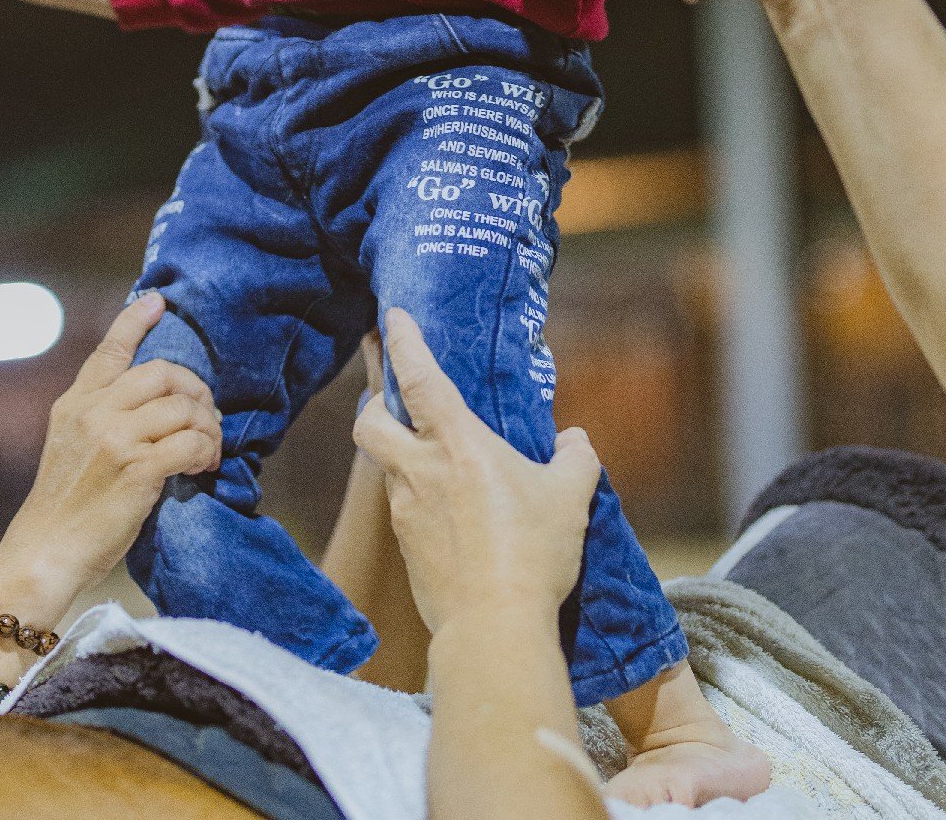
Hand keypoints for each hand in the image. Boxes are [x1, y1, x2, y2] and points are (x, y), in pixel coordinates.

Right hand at [0, 293, 220, 620]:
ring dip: (208, 425)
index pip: (109, 350)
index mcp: (75, 403)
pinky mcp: (138, 469)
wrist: (44, 555)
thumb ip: (100, 417)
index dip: (134, 321)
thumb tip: (153, 403)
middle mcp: (94, 412)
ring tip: (209, 446)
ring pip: (183, 407)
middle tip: (207, 413)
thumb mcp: (69, 446)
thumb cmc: (63, 509)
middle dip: (194, 389)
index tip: (156, 301)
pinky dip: (206, 450)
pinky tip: (204, 464)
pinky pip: (190, 442)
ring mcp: (116, 438)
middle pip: (162, 373)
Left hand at [353, 310, 599, 635]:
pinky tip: (445, 511)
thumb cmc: (531, 554)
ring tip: (430, 459)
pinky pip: (403, 509)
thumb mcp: (569, 498)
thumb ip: (575, 459)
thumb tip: (576, 439)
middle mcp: (420, 471)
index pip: (419, 378)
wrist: (493, 627)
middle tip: (393, 400)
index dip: (404, 343)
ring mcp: (407, 511)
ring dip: (399, 455)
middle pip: (370, 422)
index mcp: (457, 444)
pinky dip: (416, 498)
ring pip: (385, 468)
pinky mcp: (406, 549)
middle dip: (374, 404)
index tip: (393, 318)